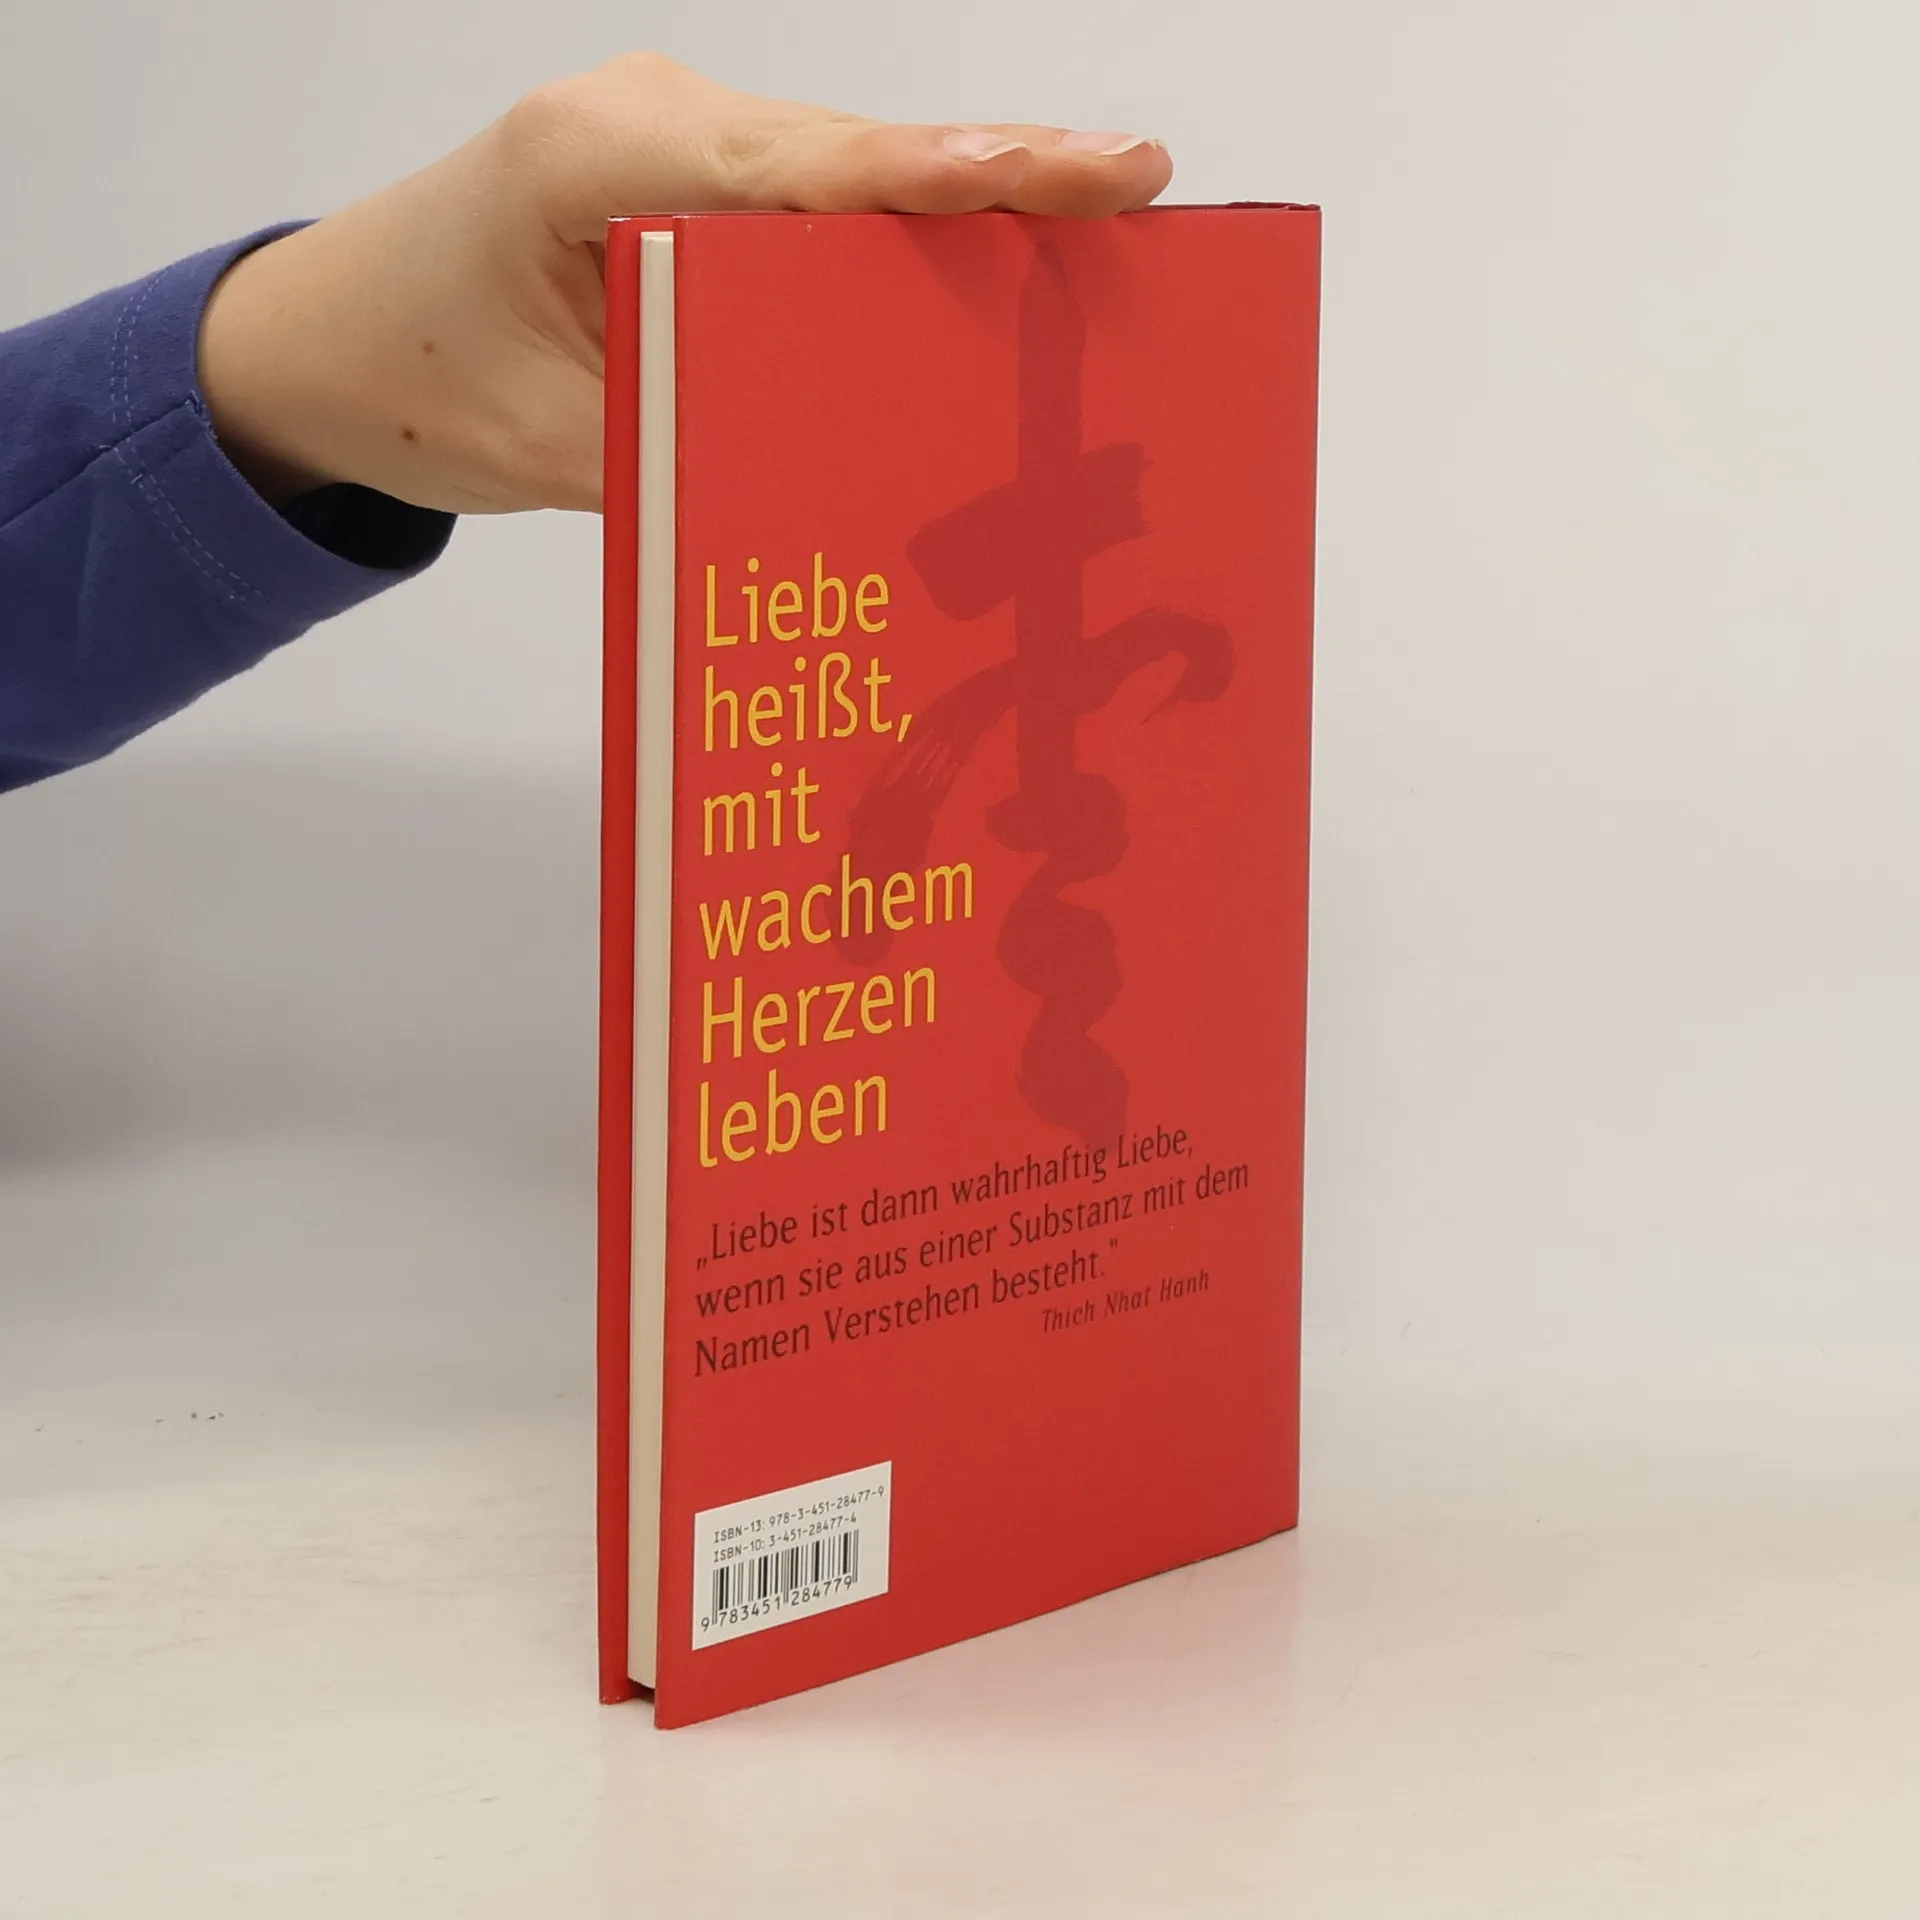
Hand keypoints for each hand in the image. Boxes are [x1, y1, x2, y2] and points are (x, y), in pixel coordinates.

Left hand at [198, 55, 1172, 515]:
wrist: (314, 344)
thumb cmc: (407, 381)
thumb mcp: (558, 443)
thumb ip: (697, 436)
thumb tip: (848, 465)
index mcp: (600, 158)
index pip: (814, 169)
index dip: (957, 176)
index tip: (1086, 169)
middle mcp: (649, 123)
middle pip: (853, 157)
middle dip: (999, 180)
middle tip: (1137, 198)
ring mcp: (669, 145)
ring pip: (841, 178)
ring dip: (956, 214)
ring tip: (1092, 235)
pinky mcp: (681, 186)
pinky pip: (805, 206)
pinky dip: (890, 241)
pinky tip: (977, 275)